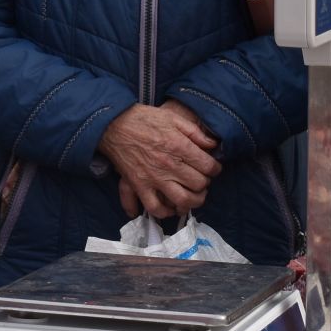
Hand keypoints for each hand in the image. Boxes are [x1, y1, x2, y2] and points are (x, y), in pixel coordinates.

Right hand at [100, 102, 220, 219]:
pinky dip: (165, 212)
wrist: (114, 124)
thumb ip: (195, 132)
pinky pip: (155, 207)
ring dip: (192, 202)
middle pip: (199, 184)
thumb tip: (213, 144)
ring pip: (182, 200)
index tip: (213, 168)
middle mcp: (169, 165)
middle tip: (203, 180)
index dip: (216, 169)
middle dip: (206, 184)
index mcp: (179, 146)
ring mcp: (153, 178)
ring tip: (194, 197)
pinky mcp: (139, 185)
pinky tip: (171, 207)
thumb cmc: (144, 119)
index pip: (208, 166)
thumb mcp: (173, 118)